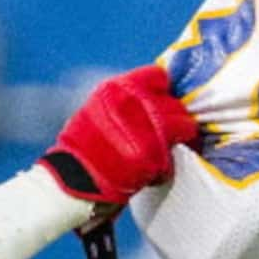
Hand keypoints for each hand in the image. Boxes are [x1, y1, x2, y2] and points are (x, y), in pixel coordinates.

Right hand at [40, 64, 199, 209]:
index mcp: (116, 89)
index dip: (164, 91)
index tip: (163, 102)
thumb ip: (127, 98)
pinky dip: (169, 160)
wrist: (73, 181)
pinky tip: (155, 166)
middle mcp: (131, 103)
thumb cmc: (85, 147)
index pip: (160, 77)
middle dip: (175, 116)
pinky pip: (176, 151)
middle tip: (170, 131)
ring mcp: (143, 128)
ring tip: (167, 147)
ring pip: (184, 124)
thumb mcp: (99, 108)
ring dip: (180, 136)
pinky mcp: (152, 154)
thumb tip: (160, 94)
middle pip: (175, 102)